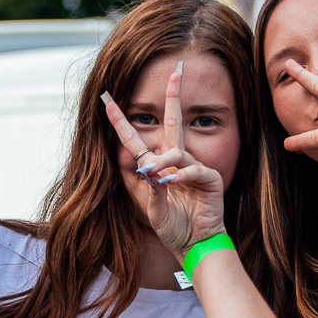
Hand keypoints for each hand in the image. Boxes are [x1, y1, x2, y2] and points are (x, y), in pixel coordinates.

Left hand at [101, 61, 226, 257]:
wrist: (193, 244)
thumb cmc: (172, 226)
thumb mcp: (150, 208)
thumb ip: (146, 186)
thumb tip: (143, 165)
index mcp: (157, 167)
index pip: (136, 140)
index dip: (121, 121)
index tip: (107, 102)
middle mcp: (175, 162)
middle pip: (173, 122)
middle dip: (174, 97)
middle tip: (176, 73)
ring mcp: (193, 168)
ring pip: (176, 151)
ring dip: (163, 160)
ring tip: (154, 174)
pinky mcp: (209, 178)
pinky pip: (193, 170)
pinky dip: (181, 175)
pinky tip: (171, 182)